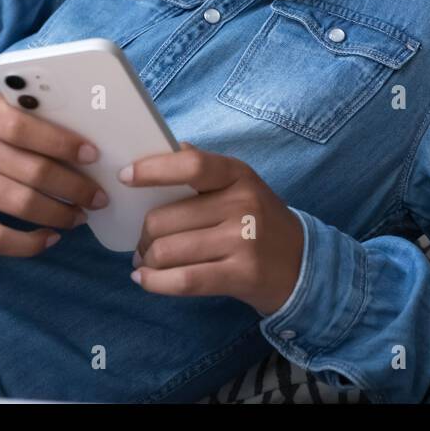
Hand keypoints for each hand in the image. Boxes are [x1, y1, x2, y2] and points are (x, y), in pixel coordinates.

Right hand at [0, 91, 109, 255]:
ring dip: (59, 214)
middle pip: (30, 170)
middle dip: (74, 187)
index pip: (23, 126)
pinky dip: (29, 243)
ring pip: (19, 204)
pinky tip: (50, 238)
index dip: (61, 142)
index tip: (92, 156)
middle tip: (98, 196)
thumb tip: (86, 145)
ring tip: (80, 216)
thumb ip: (32, 119)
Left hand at [126, 142, 302, 315]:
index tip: (125, 177)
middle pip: (164, 218)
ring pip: (168, 251)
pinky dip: (154, 282)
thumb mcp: (240, 185)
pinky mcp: (241, 275)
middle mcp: (242, 204)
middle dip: (143, 235)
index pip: (190, 165)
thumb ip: (203, 168)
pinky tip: (145, 279)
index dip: (152, 170)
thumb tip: (162, 148)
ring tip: (147, 261)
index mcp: (238, 175)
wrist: (303, 264)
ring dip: (147, 260)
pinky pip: (183, 280)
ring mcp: (243, 241)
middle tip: (142, 243)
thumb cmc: (259, 221)